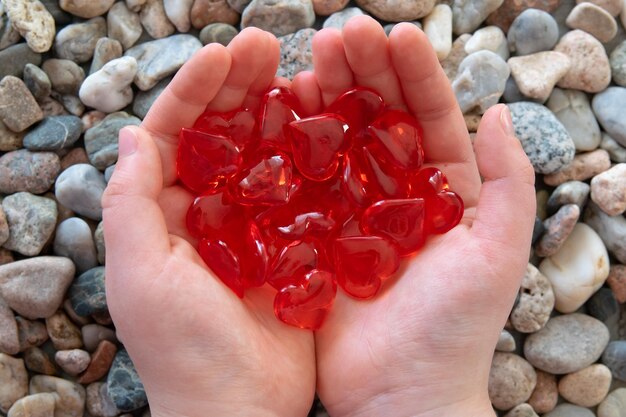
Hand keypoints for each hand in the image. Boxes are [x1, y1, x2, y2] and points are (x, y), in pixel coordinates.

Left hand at [103, 29, 314, 416]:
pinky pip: (300, 189)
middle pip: (221, 133)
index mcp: (165, 213)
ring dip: (279, 111)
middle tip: (270, 45)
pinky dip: (311, 156)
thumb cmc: (183, 350)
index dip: (196, 90)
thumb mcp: (142, 276)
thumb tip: (134, 134)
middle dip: (241, 87)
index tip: (225, 54)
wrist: (241, 409)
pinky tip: (327, 127)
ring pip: (264, 153)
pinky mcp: (293, 242)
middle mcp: (208, 211)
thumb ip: (131, 204)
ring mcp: (254, 225)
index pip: (175, 134)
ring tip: (303, 71)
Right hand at [295, 17, 534, 416]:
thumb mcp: (497, 254)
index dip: (415, 73)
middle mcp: (396, 194)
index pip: (431, 117)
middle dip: (364, 72)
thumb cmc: (454, 330)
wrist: (400, 394)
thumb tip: (498, 112)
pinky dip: (294, 147)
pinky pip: (304, 182)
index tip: (395, 33)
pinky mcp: (315, 234)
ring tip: (308, 59)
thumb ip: (506, 184)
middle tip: (341, 32)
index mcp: (443, 192)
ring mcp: (352, 211)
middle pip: (381, 120)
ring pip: (339, 142)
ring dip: (326, 98)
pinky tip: (281, 112)